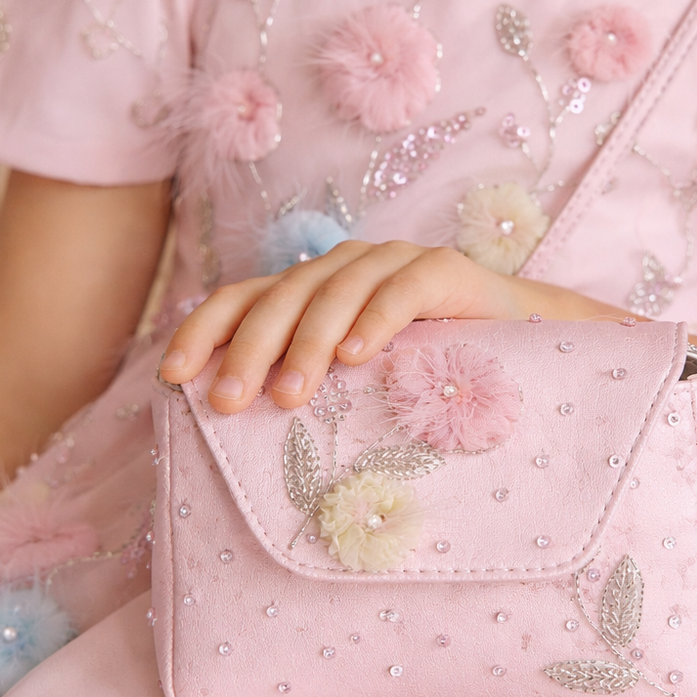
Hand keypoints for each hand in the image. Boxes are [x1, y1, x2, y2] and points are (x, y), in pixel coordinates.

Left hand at [159, 240, 617, 413]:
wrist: (523, 347)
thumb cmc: (427, 375)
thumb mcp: (356, 386)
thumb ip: (306, 388)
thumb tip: (230, 436)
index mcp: (311, 290)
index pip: (240, 297)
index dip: (202, 332)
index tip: (173, 379)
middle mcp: (344, 265)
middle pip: (280, 295)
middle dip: (249, 349)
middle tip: (231, 403)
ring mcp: (394, 260)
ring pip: (334, 290)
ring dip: (308, 343)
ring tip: (291, 396)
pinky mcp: (444, 269)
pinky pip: (401, 289)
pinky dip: (375, 320)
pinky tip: (359, 358)